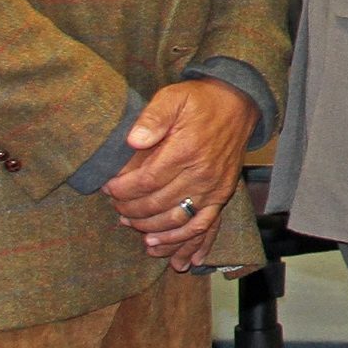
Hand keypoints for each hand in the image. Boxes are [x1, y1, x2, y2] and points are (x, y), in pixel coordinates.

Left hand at [101, 79, 256, 262]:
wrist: (238, 104)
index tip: (108, 188)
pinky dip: (184, 242)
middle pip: (157, 205)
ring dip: (150, 229)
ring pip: (177, 220)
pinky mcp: (223, 195)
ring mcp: (214, 188)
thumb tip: (133, 141)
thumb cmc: (201, 101)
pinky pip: (203, 226)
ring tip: (130, 224)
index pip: (146, 181)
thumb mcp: (173, 97)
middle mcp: (202, 174)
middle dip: (130, 209)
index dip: (122, 190)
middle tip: (116, 206)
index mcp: (187, 150)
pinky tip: (166, 250)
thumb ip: (152, 118)